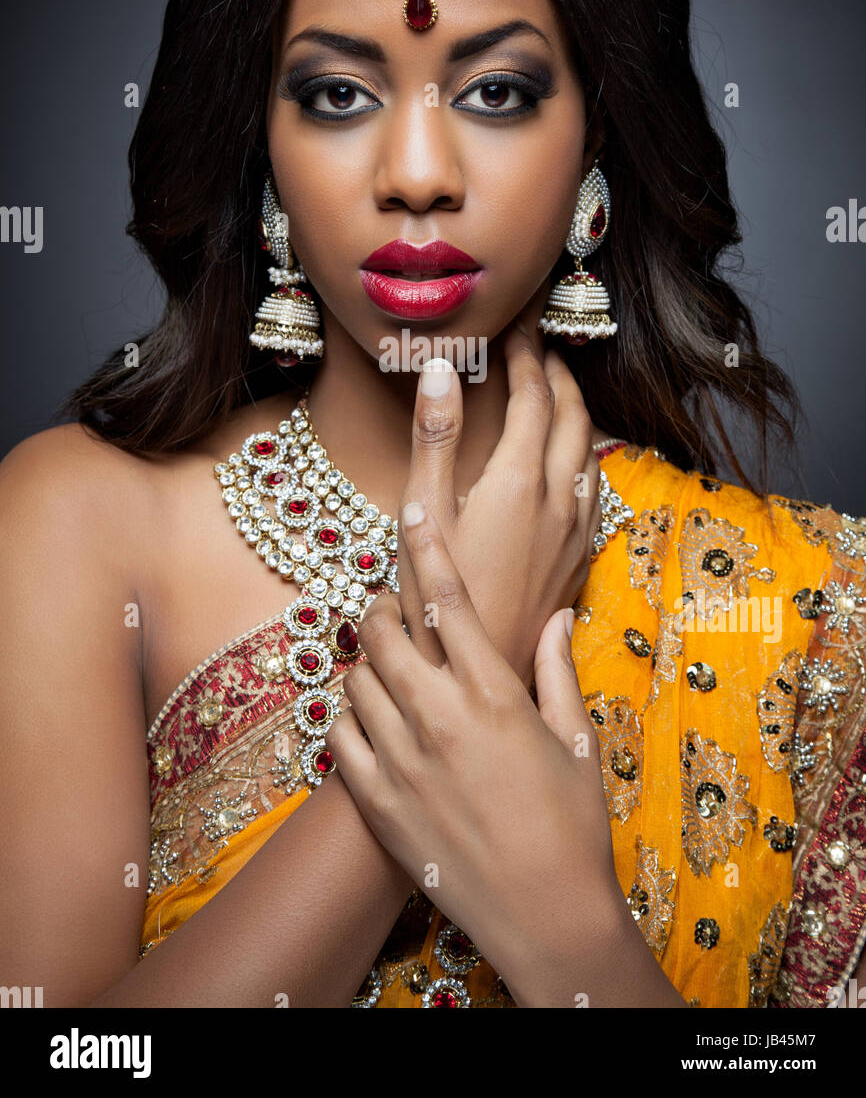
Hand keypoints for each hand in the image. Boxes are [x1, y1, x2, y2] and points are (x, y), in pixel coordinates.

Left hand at [325, 503, 620, 993]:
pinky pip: (338, 736)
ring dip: (365, 660)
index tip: (410, 513)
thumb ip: (557, 669)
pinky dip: (346, 715)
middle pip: (384, 630)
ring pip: (356, 678)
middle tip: (392, 608)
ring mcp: (402, 760)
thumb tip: (556, 614)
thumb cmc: (572, 826)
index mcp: (494, 694)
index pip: (448, 600)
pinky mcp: (377, 801)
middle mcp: (440, 717)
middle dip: (382, 607)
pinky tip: (367, 717)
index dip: (425, 547)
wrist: (544, 915)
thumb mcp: (577, 739)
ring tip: (385, 664)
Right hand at [394, 322, 601, 688]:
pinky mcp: (578, 559)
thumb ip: (434, 435)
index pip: (532, 395)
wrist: (479, 673)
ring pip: (590, 452)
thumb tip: (439, 368)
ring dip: (575, 413)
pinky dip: (583, 454)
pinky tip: (571, 464)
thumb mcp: (423, 510)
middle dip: (557, 375)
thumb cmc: (438, 597)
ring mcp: (575, 531)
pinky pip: (594, 488)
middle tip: (538, 349)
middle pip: (572, 416)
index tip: (514, 328)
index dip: (524, 355)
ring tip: (556, 393)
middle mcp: (560, 499)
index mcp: (521, 479)